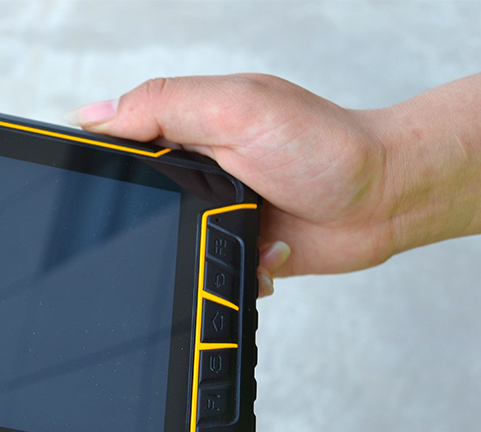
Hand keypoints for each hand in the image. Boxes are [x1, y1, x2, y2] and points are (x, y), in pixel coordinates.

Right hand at [67, 67, 480, 293]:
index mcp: (184, 129)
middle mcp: (194, 170)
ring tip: (242, 232)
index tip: (102, 193)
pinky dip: (233, 273)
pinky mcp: (235, 249)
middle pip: (136, 207)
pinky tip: (265, 253)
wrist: (387, 198)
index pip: (116, 145)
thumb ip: (166, 106)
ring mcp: (214, 212)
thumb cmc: (326, 144)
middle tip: (195, 216)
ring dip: (200, 253)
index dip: (100, 168)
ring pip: (170, 249)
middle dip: (156, 224)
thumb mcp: (238, 108)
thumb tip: (93, 115)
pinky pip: (207, 275)